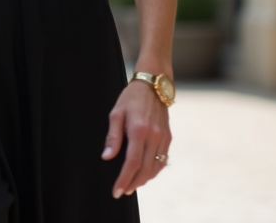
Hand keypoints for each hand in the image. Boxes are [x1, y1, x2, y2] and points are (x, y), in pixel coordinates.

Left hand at [101, 78, 170, 197]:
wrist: (153, 85)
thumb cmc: (131, 98)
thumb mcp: (116, 113)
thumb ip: (113, 137)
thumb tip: (107, 157)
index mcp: (139, 130)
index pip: (132, 162)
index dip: (124, 179)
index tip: (116, 191)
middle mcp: (154, 136)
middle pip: (145, 169)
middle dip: (133, 183)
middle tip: (123, 191)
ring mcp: (163, 137)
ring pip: (155, 166)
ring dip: (144, 179)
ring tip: (132, 185)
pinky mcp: (168, 137)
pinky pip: (163, 159)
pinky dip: (154, 170)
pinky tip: (146, 174)